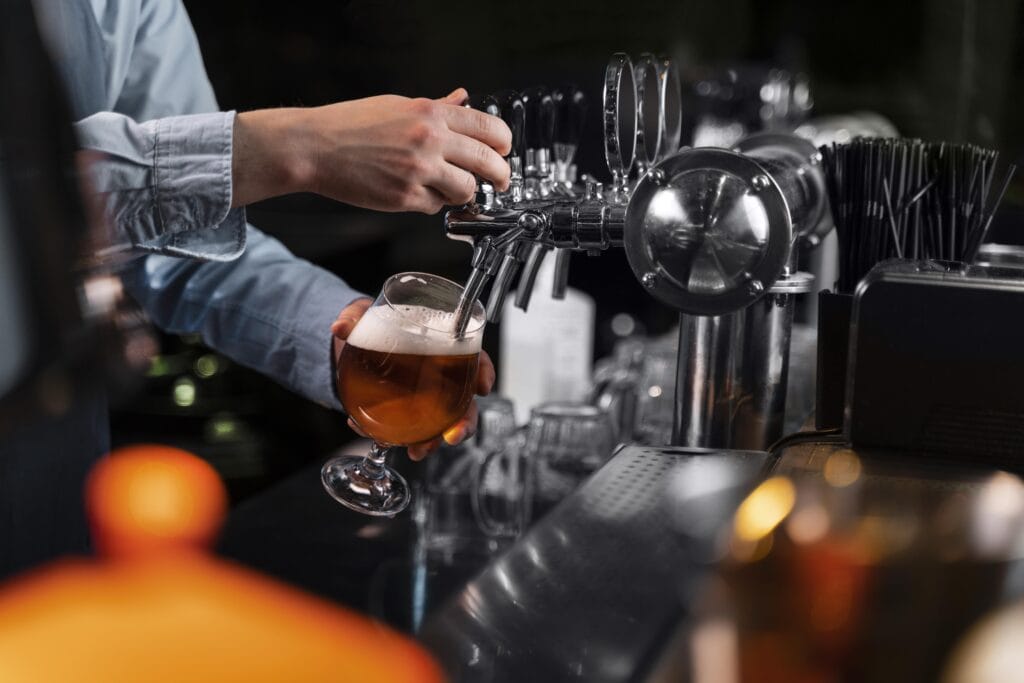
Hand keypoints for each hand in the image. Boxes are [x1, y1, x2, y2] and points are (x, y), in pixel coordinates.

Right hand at [232, 89, 511, 213]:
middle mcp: (430, 141)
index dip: (503, 144)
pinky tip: (416, 192)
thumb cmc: (351, 124)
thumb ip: (437, 107)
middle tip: (500, 182)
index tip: (503, 152)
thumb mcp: (398, 105)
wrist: (315, 147)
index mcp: (431, 114)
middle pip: (488, 163)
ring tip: (449, 188)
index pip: (490, 129)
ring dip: (463, 192)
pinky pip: (436, 206)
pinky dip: (431, 202)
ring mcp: (419, 171)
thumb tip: (464, 100)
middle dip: (500, 176)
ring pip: (466, 190)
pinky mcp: (405, 198)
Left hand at [330, 298, 495, 460]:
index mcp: (441, 342)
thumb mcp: (363, 315)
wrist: (353, 344)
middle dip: (464, 422)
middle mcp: (439, 373)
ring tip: (417, 452)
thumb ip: (355, 317)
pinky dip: (395, 437)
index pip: (474, 355)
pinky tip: (377, 437)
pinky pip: (408, 429)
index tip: (483, 387)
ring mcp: (424, 396)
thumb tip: (340, 327)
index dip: (483, 371)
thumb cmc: (372, 324)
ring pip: (441, 422)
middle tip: (453, 436)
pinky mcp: (404, 411)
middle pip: (464, 400)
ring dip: (433, 441)